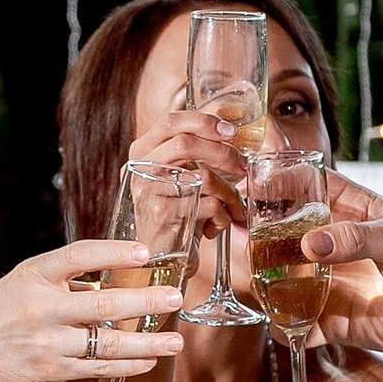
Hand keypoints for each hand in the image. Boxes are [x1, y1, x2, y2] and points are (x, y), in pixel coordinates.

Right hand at [0, 238, 185, 381]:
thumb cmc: (2, 308)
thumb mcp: (27, 279)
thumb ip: (70, 280)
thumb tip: (118, 281)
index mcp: (36, 274)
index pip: (79, 256)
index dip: (114, 253)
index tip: (145, 253)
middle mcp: (42, 307)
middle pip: (103, 303)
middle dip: (144, 301)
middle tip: (175, 298)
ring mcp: (47, 342)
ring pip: (107, 343)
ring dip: (146, 343)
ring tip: (175, 342)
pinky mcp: (51, 371)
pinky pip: (97, 369)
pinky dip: (126, 366)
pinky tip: (148, 362)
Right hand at [129, 107, 245, 235]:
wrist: (160, 260)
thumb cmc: (175, 213)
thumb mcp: (176, 177)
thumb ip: (189, 153)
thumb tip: (227, 130)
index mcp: (142, 152)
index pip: (171, 121)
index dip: (204, 121)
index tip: (230, 131)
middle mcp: (139, 170)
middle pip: (185, 143)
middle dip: (224, 154)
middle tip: (243, 167)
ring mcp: (149, 195)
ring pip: (204, 177)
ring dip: (230, 195)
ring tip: (234, 209)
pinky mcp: (164, 219)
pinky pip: (209, 206)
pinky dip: (224, 217)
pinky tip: (216, 227)